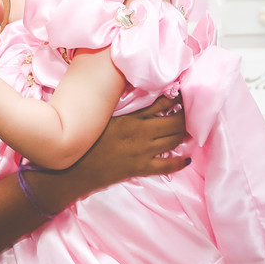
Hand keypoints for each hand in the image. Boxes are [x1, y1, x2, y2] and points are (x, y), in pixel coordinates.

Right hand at [27, 95, 187, 211]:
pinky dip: (179, 162)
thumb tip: (134, 94)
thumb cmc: (84, 140)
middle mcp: (142, 134)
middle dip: (185, 116)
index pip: (161, 104)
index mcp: (131, 119)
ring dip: (183, 134)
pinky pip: (167, 166)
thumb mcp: (100, 118)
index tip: (181, 93)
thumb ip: (119, 107)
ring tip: (189, 128)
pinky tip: (187, 158)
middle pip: (174, 123)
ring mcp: (143, 152)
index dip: (175, 99)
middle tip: (190, 111)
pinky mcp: (141, 168)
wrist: (74, 170)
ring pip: (173, 141)